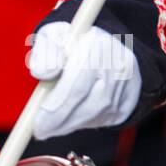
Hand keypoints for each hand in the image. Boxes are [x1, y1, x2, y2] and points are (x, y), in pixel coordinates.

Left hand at [28, 21, 140, 139]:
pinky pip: (102, 120)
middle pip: (88, 104)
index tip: (38, 119)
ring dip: (68, 125)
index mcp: (97, 46)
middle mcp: (116, 67)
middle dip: (60, 121)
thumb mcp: (54, 35)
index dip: (57, 105)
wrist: (109, 46)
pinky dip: (81, 123)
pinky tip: (67, 119)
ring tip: (48, 127)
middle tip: (39, 130)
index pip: (77, 84)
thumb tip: (42, 73)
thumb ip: (45, 51)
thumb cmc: (75, 42)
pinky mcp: (127, 103)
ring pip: (95, 115)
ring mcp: (126, 87)